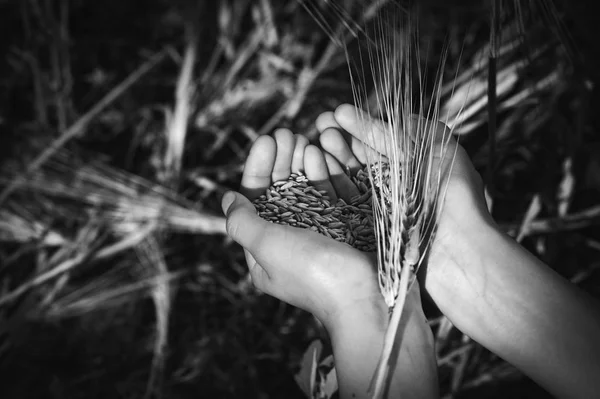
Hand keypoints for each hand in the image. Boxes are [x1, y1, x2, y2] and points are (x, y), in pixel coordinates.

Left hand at [222, 128, 386, 328]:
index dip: (259, 169)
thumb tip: (228, 198)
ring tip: (306, 139)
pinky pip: (334, 195)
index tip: (267, 140)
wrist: (369, 297)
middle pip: (282, 192)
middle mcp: (292, 242)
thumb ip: (242, 222)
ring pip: (308, 190)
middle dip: (282, 161)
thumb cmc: (313, 274)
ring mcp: (322, 234)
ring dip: (304, 163)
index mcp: (267, 252)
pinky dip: (328, 174)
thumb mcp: (267, 247)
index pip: (256, 201)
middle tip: (287, 133)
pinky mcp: (347, 228)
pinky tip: (325, 154)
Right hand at [314, 104, 495, 327]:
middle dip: (341, 139)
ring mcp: (382, 211)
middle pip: (362, 158)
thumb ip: (419, 131)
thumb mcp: (444, 151)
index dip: (360, 125)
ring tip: (313, 142)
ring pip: (350, 179)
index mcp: (416, 168)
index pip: (382, 141)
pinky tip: (313, 169)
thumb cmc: (455, 199)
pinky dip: (329, 185)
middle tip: (320, 124)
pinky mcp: (369, 232)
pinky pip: (344, 204)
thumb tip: (398, 114)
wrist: (458, 254)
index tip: (336, 114)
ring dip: (332, 159)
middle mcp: (398, 188)